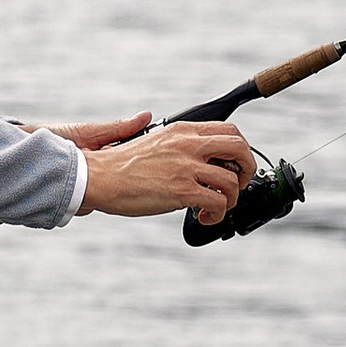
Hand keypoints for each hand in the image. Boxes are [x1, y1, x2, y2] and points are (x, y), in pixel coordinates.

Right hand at [61, 113, 257, 223]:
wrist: (98, 178)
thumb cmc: (122, 166)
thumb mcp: (155, 141)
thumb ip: (180, 144)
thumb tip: (201, 154)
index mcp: (183, 130)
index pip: (229, 130)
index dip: (240, 149)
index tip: (235, 165)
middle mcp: (188, 144)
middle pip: (239, 148)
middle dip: (247, 169)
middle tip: (238, 184)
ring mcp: (186, 167)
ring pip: (232, 181)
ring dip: (231, 198)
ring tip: (216, 206)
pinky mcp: (182, 190)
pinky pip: (218, 202)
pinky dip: (218, 213)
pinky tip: (205, 216)